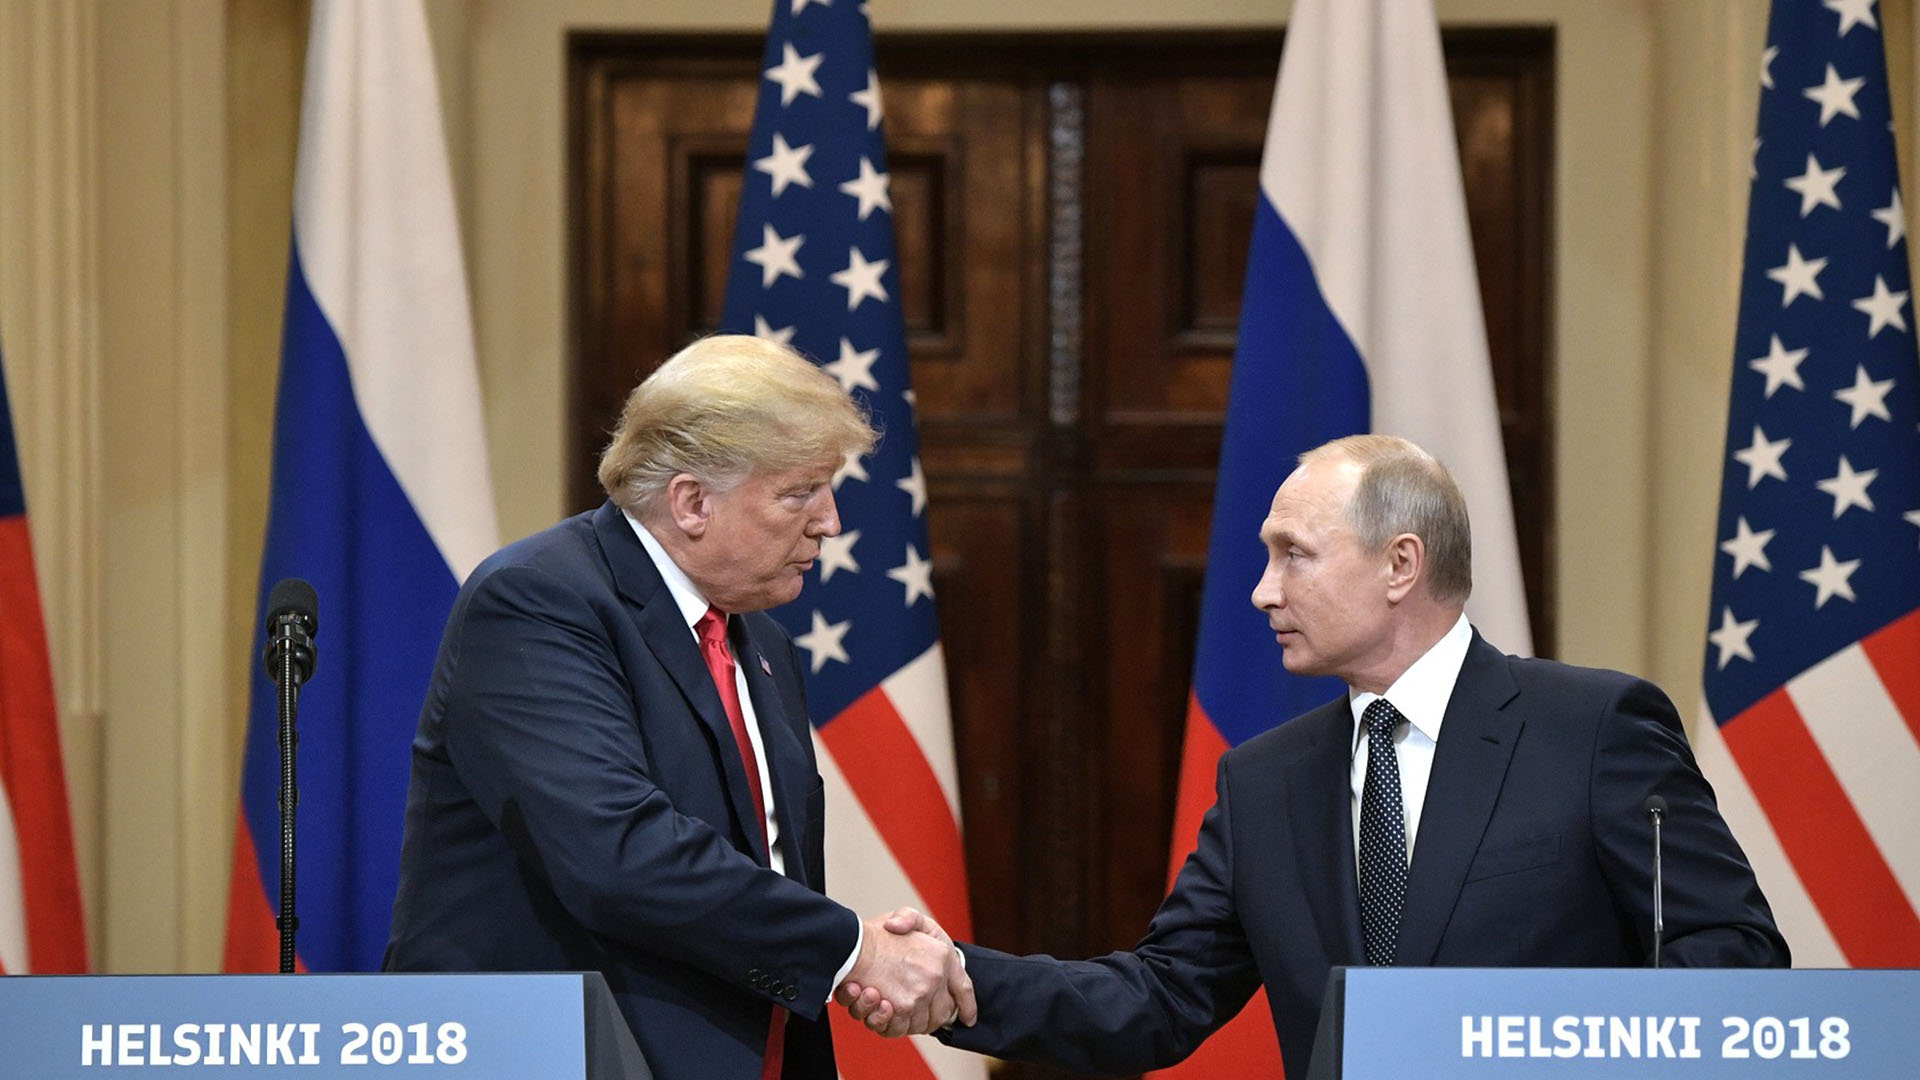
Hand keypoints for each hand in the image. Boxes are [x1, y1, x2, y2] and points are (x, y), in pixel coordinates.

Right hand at [836, 908, 975, 1035]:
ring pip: (919, 1024)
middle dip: (929, 1015)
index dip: (967, 1005)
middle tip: (909, 1006)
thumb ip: (911, 919)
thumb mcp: (904, 916)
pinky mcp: (901, 1009)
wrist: (849, 944)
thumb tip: (901, 929)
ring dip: (903, 1019)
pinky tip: (878, 1007)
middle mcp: (935, 978)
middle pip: (941, 1013)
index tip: (968, 1018)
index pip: (964, 988)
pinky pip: (899, 1029)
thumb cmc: (875, 932)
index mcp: (943, 956)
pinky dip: (887, 1023)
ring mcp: (919, 996)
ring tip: (883, 1002)